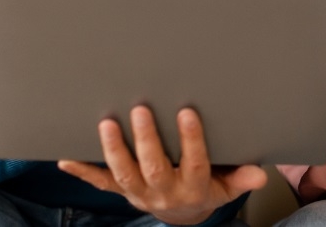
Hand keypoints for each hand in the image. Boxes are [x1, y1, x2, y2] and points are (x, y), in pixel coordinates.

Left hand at [57, 106, 266, 224]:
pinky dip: (82, 171)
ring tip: (107, 124)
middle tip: (140, 109)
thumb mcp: (228, 187)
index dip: (192, 140)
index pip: (195, 163)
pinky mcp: (121, 191)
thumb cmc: (206, 191)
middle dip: (146, 140)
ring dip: (113, 150)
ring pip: (123, 174)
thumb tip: (260, 175)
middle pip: (154, 167)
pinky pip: (100, 183)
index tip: (187, 112)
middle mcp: (164, 191)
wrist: (182, 216)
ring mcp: (139, 192)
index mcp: (194, 186)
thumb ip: (241, 178)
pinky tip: (65, 158)